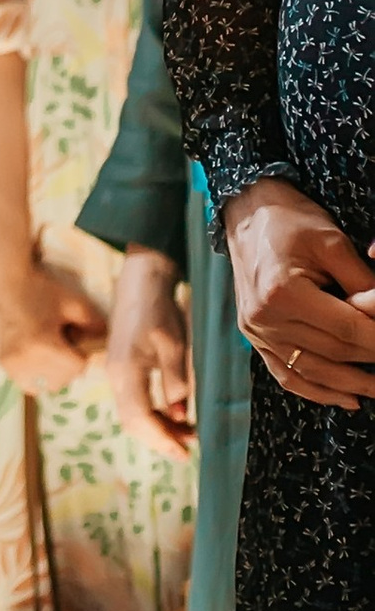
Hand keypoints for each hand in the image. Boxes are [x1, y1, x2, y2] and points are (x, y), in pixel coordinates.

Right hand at [0, 245, 108, 399]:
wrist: (4, 279)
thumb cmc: (40, 289)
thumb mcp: (73, 303)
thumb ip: (95, 324)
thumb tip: (108, 342)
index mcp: (44, 345)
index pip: (77, 367)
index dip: (81, 352)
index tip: (74, 338)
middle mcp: (25, 360)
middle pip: (63, 379)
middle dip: (68, 364)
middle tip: (62, 343)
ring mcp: (11, 364)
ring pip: (45, 385)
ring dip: (53, 374)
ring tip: (49, 351)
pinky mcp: (3, 363)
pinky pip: (27, 382)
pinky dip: (35, 375)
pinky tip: (35, 356)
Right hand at [105, 247, 193, 457]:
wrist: (141, 281)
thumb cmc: (159, 310)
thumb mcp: (174, 345)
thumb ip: (176, 381)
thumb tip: (180, 415)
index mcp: (127, 371)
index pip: (140, 418)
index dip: (161, 440)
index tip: (183, 454)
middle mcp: (116, 376)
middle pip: (132, 421)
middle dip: (158, 439)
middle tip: (187, 449)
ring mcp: (116, 371)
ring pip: (132, 412)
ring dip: (157, 427)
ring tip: (187, 434)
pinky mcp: (121, 367)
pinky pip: (133, 399)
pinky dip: (153, 413)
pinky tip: (175, 414)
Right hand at [224, 182, 374, 410]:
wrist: (247, 211)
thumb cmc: (292, 220)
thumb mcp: (332, 242)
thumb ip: (362, 283)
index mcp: (282, 291)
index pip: (346, 329)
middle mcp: (264, 317)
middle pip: (331, 353)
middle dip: (370, 361)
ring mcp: (256, 330)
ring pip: (311, 372)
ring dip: (350, 386)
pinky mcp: (254, 336)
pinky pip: (287, 374)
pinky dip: (317, 391)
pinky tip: (347, 399)